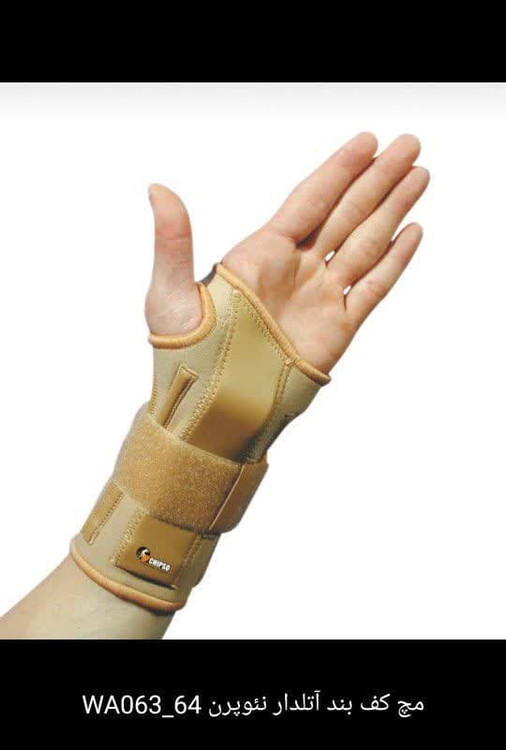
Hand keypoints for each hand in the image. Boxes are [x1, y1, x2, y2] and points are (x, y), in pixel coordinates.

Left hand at [146, 133, 428, 372]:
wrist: (212, 412)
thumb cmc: (184, 357)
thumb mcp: (171, 296)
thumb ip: (173, 242)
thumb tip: (158, 189)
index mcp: (260, 256)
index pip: (308, 201)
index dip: (339, 170)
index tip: (368, 142)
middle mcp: (295, 271)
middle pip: (344, 213)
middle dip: (377, 179)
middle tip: (408, 145)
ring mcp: (319, 299)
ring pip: (364, 244)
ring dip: (393, 210)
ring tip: (419, 176)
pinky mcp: (337, 330)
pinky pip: (372, 289)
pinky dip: (393, 261)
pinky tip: (412, 232)